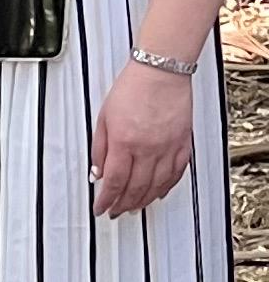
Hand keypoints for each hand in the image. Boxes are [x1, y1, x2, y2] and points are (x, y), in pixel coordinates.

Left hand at [92, 55, 196, 216]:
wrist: (161, 70)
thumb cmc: (133, 87)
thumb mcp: (104, 118)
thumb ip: (100, 148)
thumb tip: (97, 172)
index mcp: (124, 142)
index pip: (114, 182)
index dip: (105, 200)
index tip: (100, 208)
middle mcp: (147, 148)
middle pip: (135, 188)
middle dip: (123, 205)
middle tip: (115, 211)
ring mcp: (168, 147)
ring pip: (157, 185)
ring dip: (143, 201)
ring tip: (133, 207)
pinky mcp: (183, 142)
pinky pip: (177, 172)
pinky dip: (167, 187)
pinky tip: (158, 193)